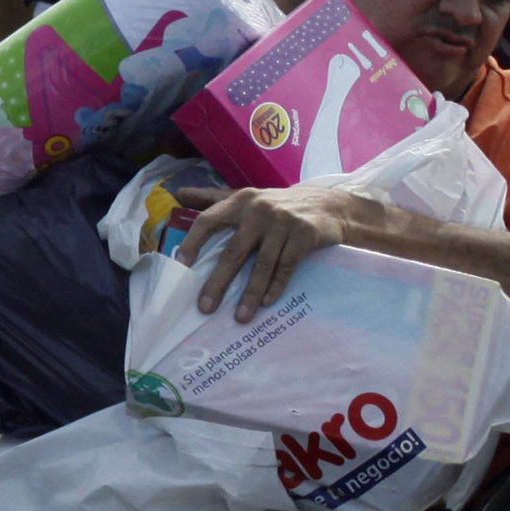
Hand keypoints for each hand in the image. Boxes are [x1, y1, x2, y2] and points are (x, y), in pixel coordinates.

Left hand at [187, 182, 363, 315]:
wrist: (330, 206)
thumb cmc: (279, 206)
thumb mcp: (248, 197)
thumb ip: (213, 197)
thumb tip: (179, 193)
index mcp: (240, 200)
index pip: (209, 220)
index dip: (194, 242)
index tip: (181, 266)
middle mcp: (259, 209)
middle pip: (234, 251)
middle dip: (218, 282)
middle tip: (205, 307)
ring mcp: (283, 221)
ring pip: (262, 264)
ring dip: (250, 294)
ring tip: (240, 317)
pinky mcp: (305, 234)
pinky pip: (286, 266)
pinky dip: (276, 286)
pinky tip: (267, 303)